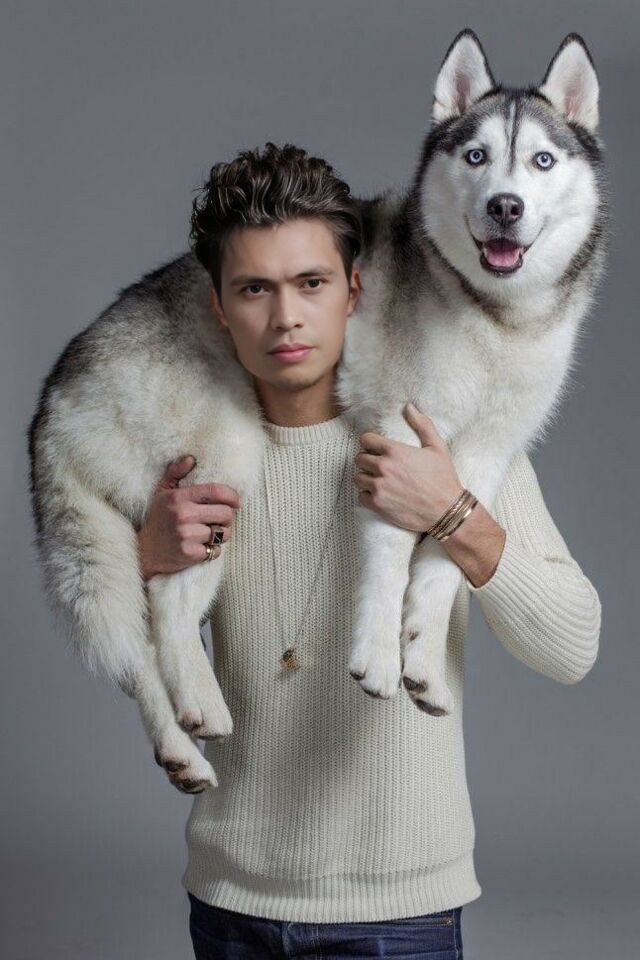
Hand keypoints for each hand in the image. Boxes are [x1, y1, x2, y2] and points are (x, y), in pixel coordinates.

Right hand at [137, 455, 240, 580]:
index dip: (232, 496)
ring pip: (223, 533)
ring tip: (210, 533)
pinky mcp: (190, 553)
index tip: (236, 501)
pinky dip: (212, 550)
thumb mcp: (161, 492)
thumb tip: (191, 458)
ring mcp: (187, 535)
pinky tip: (201, 546)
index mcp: (179, 497)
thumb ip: (175, 473)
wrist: (143, 552)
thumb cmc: (157, 519)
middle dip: (228, 517)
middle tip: (220, 519)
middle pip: (225, 513)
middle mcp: (183, 515)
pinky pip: (216, 550)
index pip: (216, 492)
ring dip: (221, 534)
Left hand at [354, 402, 462, 532]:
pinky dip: (367, 496)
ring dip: (365, 478)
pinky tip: (379, 495)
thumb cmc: (443, 478)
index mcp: (395, 451)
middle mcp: (383, 467)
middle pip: (359, 458)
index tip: (375, 448)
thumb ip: (422, 425)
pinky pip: (361, 497)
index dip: (369, 443)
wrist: (446, 510)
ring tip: (377, 480)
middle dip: (366, 460)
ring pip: (358, 478)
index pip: (365, 439)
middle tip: (377, 466)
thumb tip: (409, 406)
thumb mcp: (437, 447)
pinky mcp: (378, 504)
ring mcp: (379, 487)